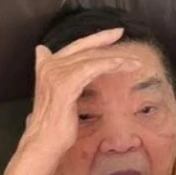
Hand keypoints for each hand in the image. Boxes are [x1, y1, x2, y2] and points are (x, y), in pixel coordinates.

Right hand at [0, 28, 143, 174]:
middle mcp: (49, 67)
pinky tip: (122, 65)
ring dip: (115, 58)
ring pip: (90, 58)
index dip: (92, 38)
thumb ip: (57, 74)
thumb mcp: (57, 95)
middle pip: (82, 47)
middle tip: (120, 32)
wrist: (44, 142)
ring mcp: (56, 74)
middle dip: (103, 39)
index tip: (111, 34)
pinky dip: (109, 65)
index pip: (73, 47)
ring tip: (133, 61)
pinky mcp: (66, 84)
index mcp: (46, 67)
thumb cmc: (54, 123)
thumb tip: (42, 51)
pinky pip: (92, 68)